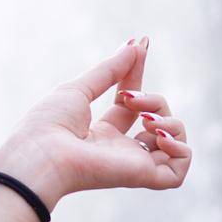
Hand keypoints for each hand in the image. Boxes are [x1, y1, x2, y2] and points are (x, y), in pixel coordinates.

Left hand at [0, 37, 191, 209]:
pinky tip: (159, 136)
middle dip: (154, 99)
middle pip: (156, 120)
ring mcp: (131, 164)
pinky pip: (178, 173)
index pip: (131, 103)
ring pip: (173, 144)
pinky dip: (181, 149)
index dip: (136, 74)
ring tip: (146, 121)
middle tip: (129, 97)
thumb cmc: (49, 124)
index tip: (142, 44)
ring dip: (171, 122)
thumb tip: (134, 44)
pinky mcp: (141, 177)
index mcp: (99, 133)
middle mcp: (118, 150)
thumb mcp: (79, 88)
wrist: (40, 154)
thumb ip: (109, 70)